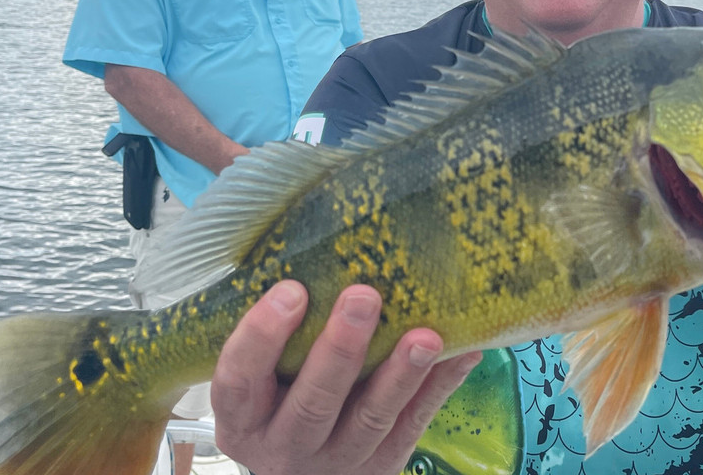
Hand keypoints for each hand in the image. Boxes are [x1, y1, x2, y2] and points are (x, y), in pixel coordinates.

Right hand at [211, 281, 481, 474]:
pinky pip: (413, 425)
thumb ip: (280, 332)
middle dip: (340, 350)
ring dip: (399, 375)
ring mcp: (335, 461)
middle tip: (364, 296)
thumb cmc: (281, 395)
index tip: (292, 290)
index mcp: (243, 418)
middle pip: (312, 403)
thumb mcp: (262, 375)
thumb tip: (320, 248)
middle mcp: (284, 446)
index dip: (262, 337)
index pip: (239, 380)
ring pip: (369, 419)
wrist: (306, 465)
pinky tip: (462, 351)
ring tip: (425, 336)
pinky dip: (439, 386)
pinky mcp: (380, 466)